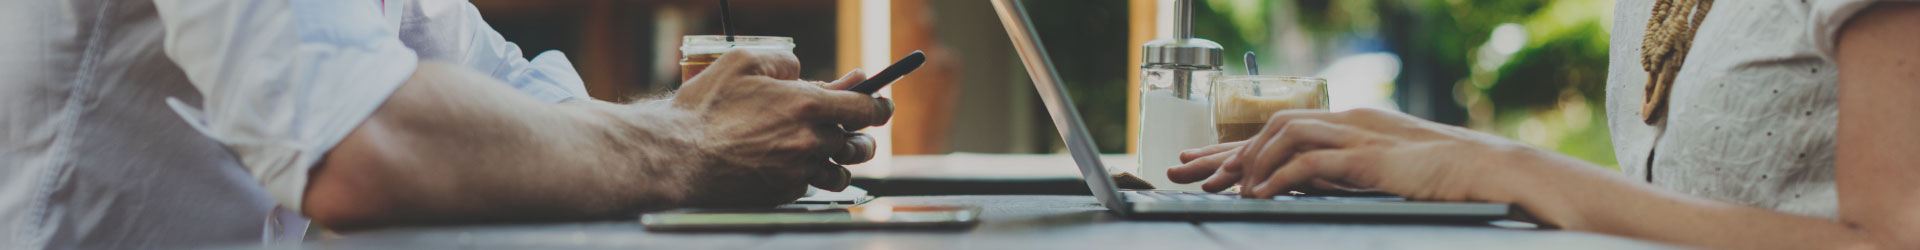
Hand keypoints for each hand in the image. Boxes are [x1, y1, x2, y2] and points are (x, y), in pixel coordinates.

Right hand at [668, 49, 891, 206]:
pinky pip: (811, 186)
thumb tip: (803, 72)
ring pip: (840, 172)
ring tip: (826, 149)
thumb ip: (783, 61)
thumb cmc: (706, 107)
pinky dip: (810, 175)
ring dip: (840, 160)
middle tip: (851, 127)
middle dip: (859, 134)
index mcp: (808, 106)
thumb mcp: (744, 62)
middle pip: (858, 143)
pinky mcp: (783, 193)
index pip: (866, 109)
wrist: (677, 155)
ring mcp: (798, 172)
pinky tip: (793, 163)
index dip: (880, 105)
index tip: (883, 103)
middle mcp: (810, 142)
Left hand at [1167, 108, 1537, 201]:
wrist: (1489, 171)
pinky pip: (1311, 161)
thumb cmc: (1442, 178)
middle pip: (1269, 126)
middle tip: (1185, 173)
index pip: (1279, 130)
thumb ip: (1343, 174)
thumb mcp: (1382, 173)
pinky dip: (1279, 176)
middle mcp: (1347, 121)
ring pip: (1283, 134)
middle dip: (1224, 152)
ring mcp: (1358, 136)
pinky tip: (1260, 193)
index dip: (1236, 149)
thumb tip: (1300, 187)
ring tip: (1223, 188)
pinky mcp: (1368, 159)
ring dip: (1248, 161)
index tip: (1201, 165)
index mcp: (1348, 124)